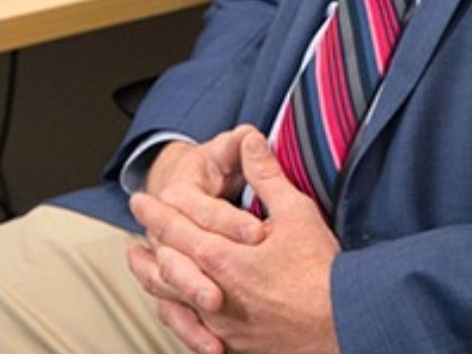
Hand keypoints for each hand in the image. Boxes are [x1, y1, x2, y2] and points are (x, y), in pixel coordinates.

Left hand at [129, 130, 340, 353]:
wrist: (338, 324)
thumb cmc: (318, 267)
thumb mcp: (295, 211)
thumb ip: (266, 175)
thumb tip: (251, 139)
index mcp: (221, 257)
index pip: (177, 229)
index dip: (156, 212)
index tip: (139, 199)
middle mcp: (211, 294)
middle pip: (164, 270)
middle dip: (147, 249)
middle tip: (133, 241)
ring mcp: (219, 324)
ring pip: (172, 302)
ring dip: (154, 280)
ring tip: (142, 268)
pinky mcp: (233, 343)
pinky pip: (191, 328)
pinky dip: (176, 313)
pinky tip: (177, 308)